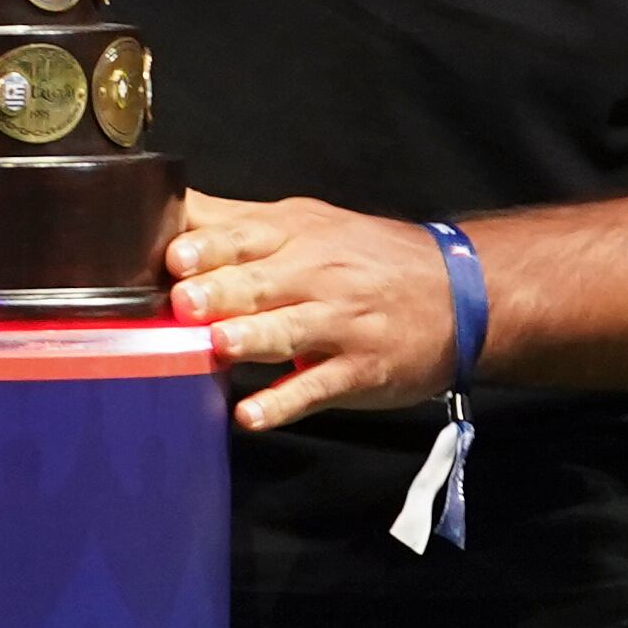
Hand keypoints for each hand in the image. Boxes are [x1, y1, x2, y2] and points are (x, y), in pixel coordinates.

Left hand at [167, 192, 474, 430]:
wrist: (460, 292)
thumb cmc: (367, 257)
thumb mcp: (309, 223)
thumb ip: (237, 224)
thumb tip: (167, 213)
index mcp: (296, 234)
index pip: (244, 235)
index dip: (208, 245)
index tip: (172, 254)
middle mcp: (316, 274)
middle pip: (261, 280)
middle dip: (221, 290)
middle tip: (184, 300)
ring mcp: (340, 323)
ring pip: (289, 331)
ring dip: (252, 338)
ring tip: (219, 344)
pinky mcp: (359, 369)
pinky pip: (316, 386)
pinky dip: (283, 403)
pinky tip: (251, 415)